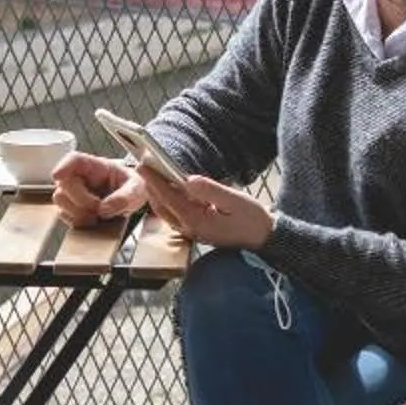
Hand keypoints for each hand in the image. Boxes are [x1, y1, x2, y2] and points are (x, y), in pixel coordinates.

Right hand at [52, 150, 145, 227]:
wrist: (129, 202)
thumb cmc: (130, 188)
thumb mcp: (137, 188)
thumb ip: (126, 196)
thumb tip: (106, 207)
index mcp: (94, 165)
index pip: (73, 159)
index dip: (63, 166)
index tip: (57, 175)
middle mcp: (78, 176)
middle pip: (64, 184)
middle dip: (81, 200)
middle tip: (99, 208)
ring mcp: (71, 192)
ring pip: (61, 201)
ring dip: (79, 212)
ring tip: (97, 216)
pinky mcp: (69, 208)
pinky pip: (64, 215)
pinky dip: (78, 221)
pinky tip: (92, 220)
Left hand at [135, 168, 274, 250]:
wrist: (263, 239)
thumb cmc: (252, 220)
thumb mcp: (235, 201)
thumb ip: (211, 190)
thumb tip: (188, 179)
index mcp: (197, 221)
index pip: (169, 198)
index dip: (154, 180)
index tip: (143, 165)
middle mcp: (190, 228)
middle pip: (161, 206)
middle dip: (150, 186)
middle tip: (142, 166)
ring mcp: (192, 230)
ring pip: (166, 211)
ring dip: (157, 193)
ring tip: (152, 174)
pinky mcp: (196, 229)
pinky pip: (175, 213)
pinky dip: (168, 200)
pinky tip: (169, 187)